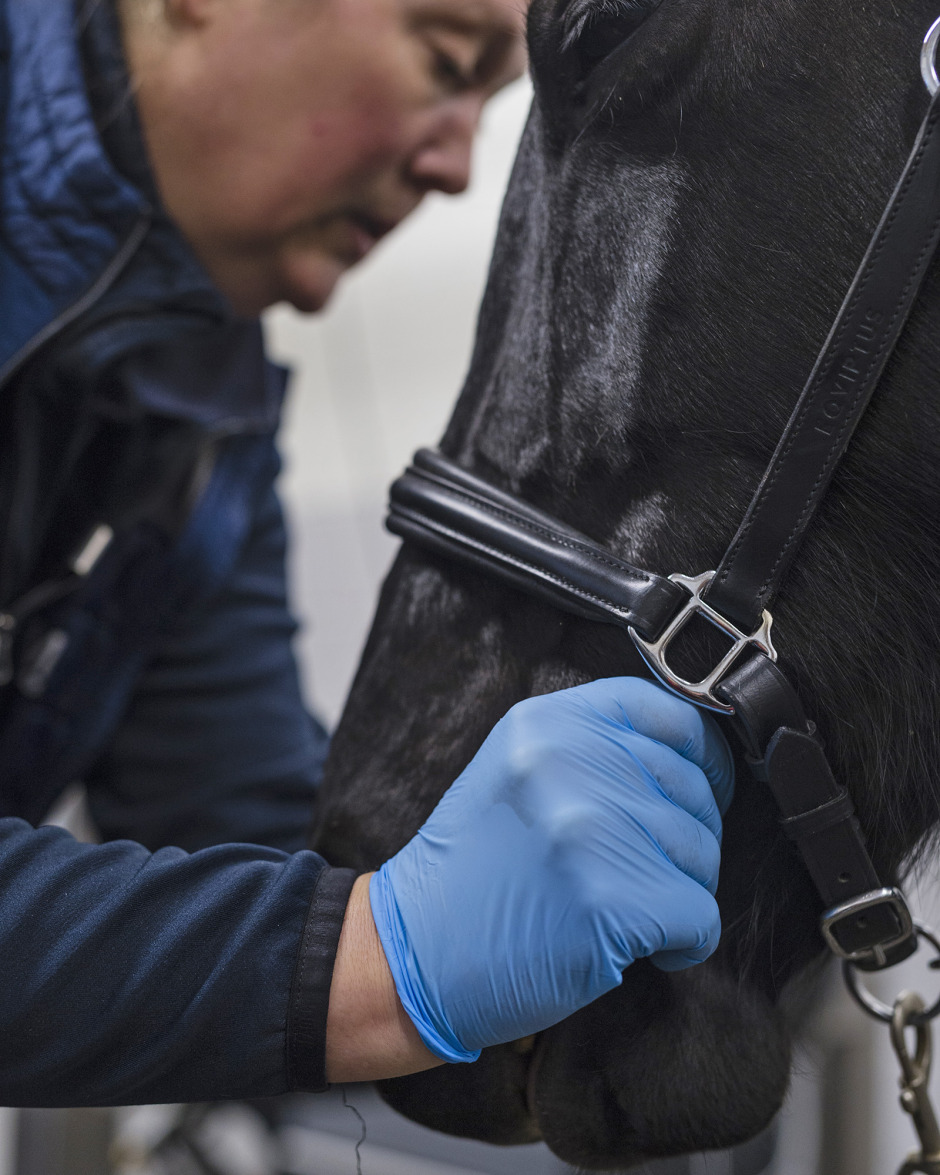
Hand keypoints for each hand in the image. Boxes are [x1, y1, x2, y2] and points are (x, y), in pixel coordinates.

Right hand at [370, 677, 733, 1062]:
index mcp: (546, 722)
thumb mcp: (520, 770)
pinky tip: (638, 946)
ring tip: (622, 904)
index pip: (671, 712)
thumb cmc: (478, 868)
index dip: (702, 756)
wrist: (418, 953)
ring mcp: (589, 830)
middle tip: (639, 871)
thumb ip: (594, 745)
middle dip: (687, 838)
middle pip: (694, 788)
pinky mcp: (611, 901)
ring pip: (704, 853)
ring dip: (680, 890)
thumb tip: (694, 754)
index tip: (699, 788)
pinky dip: (683, 942)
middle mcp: (569, 763)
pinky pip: (700, 916)